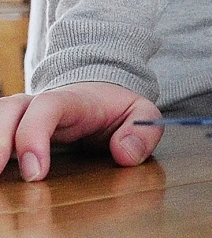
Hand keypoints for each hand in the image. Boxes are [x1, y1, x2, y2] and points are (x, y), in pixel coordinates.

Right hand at [0, 83, 162, 180]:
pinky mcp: (13, 131)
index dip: (34, 135)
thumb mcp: (141, 113)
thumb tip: (125, 152)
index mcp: (72, 100)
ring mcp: (23, 116)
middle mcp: (40, 105)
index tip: (36, 172)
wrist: (99, 92)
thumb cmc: (116, 108)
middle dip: (0, 140)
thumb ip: (143, 130)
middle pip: (10, 109)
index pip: (47, 106)